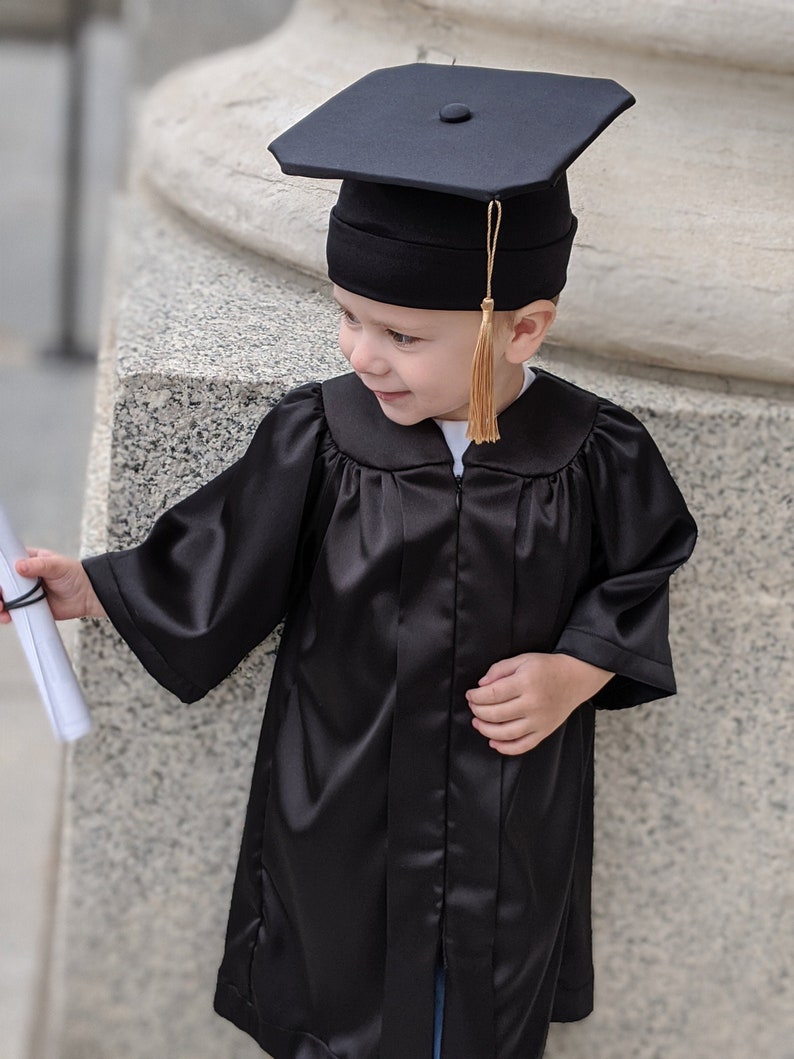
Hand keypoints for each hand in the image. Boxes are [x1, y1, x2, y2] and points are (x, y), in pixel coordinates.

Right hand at [0, 549, 105, 623]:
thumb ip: (39, 565)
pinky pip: (13, 612)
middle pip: (2, 583)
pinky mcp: (28, 607)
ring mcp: (24, 593)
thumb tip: (20, 566)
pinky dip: (6, 615)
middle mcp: (22, 577)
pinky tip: (6, 616)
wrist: (87, 597)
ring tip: (1, 608)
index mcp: (27, 560)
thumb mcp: (58, 565)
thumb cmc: (75, 575)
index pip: (6, 563)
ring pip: (4, 598)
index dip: (0, 571)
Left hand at [466, 652, 612, 755]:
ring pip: (506, 733)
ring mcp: (539, 721)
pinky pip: (523, 746)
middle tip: (472, 706)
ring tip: (477, 722)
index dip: (476, 696)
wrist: (575, 679)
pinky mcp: (544, 731)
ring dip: (486, 730)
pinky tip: (494, 742)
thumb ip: (499, 669)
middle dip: (478, 711)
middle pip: (496, 714)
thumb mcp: (522, 659)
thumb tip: (481, 685)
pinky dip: (506, 748)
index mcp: (526, 683)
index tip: (470, 694)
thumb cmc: (547, 667)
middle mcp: (533, 704)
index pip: (492, 694)